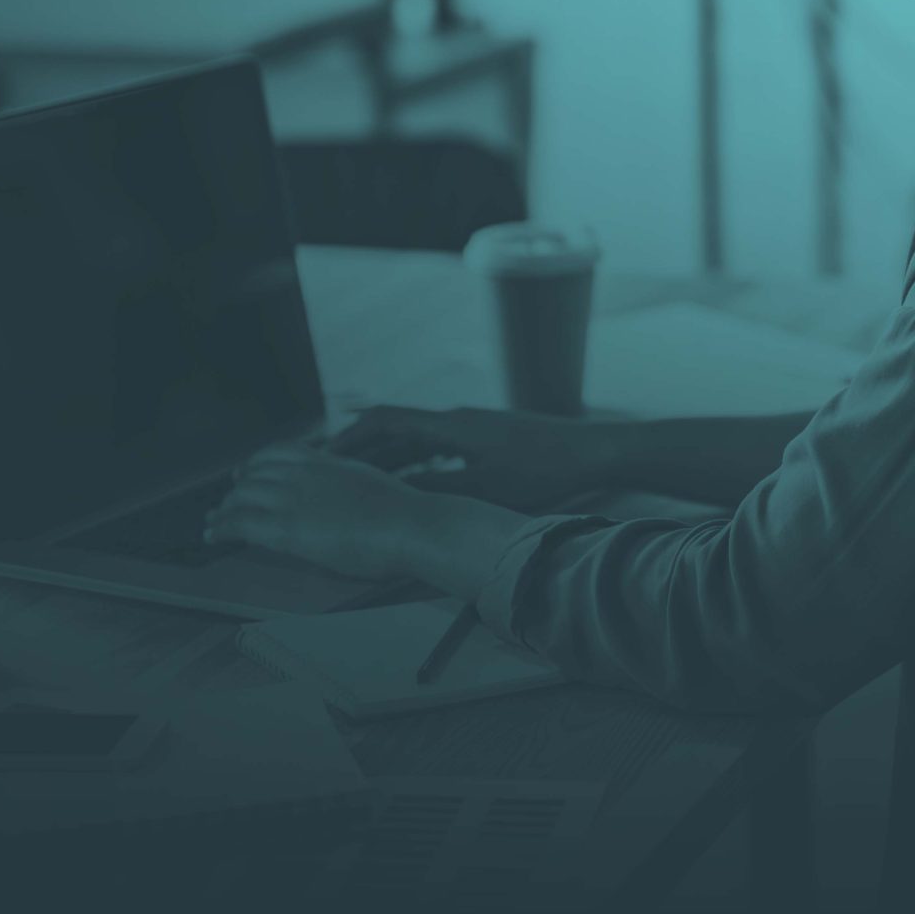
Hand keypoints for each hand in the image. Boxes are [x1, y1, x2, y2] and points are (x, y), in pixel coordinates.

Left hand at [203, 443, 434, 581]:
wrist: (410, 524)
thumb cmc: (403, 512)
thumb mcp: (368, 482)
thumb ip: (344, 483)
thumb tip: (341, 493)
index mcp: (325, 463)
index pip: (278, 453)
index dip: (255, 463)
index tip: (245, 472)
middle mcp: (304, 474)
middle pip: (254, 474)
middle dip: (235, 490)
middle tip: (223, 503)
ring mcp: (294, 499)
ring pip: (242, 497)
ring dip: (223, 511)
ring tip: (212, 523)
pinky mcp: (288, 528)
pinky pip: (241, 524)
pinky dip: (221, 528)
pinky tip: (213, 536)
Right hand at [327, 404, 616, 512]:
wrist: (592, 452)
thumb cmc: (543, 471)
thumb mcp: (485, 488)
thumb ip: (437, 490)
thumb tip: (392, 494)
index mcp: (451, 425)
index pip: (386, 421)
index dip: (351, 436)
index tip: (322, 455)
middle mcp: (457, 419)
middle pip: (397, 429)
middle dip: (362, 449)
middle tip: (329, 470)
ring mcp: (473, 428)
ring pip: (418, 440)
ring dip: (389, 457)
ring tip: (360, 479)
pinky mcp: (488, 439)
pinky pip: (439, 447)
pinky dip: (417, 462)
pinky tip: (411, 482)